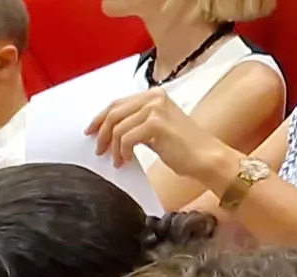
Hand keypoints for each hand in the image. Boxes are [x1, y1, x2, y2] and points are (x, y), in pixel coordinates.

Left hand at [86, 89, 236, 186]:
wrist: (206, 158)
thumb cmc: (184, 148)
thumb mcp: (156, 129)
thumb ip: (136, 123)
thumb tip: (110, 130)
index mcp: (155, 95)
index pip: (118, 103)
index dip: (101, 117)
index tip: (91, 131)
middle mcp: (155, 97)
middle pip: (114, 113)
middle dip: (101, 133)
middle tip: (98, 150)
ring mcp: (156, 109)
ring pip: (117, 127)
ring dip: (112, 147)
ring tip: (117, 160)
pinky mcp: (156, 124)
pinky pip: (125, 138)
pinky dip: (122, 152)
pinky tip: (126, 161)